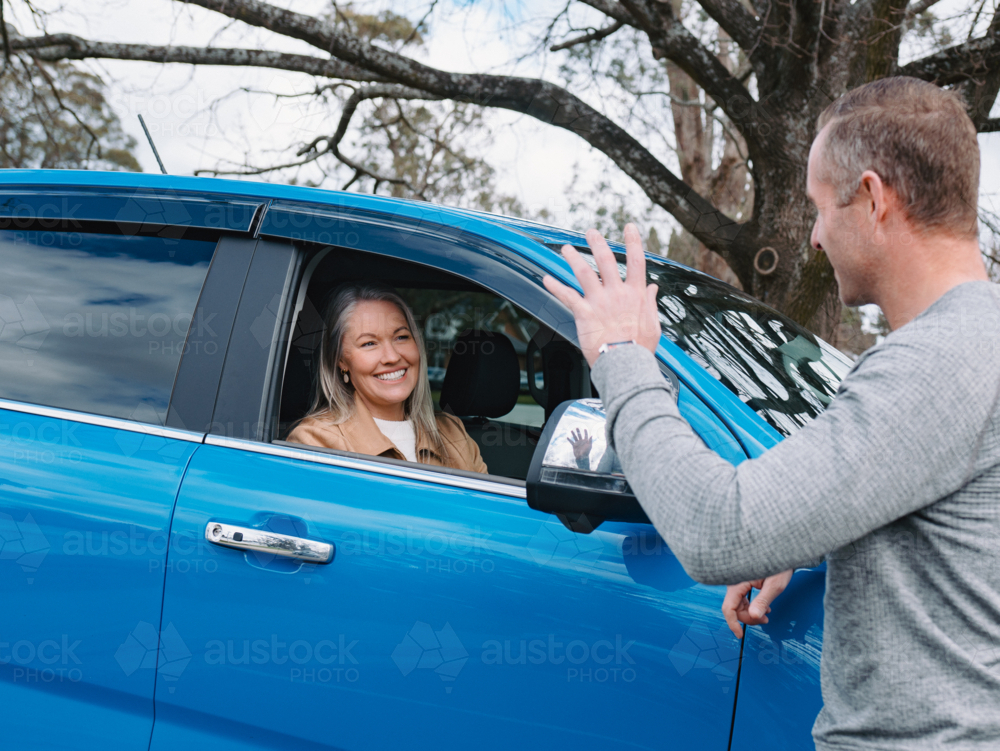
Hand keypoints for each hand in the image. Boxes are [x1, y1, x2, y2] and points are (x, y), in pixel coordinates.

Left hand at [542, 224, 660, 365]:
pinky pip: (567, 296)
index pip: (636, 261)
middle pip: (606, 261)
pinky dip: (555, 287)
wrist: (624, 364)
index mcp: (635, 295)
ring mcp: (599, 302)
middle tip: (591, 231)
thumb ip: (650, 303)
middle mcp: (616, 293)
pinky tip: (546, 279)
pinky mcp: (584, 313)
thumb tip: (652, 288)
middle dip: (597, 243)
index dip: (633, 242)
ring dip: (573, 258)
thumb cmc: (639, 348)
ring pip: (584, 273)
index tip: (629, 227)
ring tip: (565, 248)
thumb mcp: (653, 324)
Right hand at [568, 428, 592, 459]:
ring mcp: (578, 443)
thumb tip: (591, 435)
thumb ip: (590, 441)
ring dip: (573, 434)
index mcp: (585, 441)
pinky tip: (567, 437)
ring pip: (575, 437)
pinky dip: (569, 440)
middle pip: (579, 435)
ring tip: (571, 430)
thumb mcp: (589, 446)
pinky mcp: (574, 445)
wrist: (582, 457)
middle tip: (577, 427)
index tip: (585, 429)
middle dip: (578, 431)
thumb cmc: (587, 452)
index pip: (586, 435)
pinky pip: (571, 442)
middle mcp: (581, 441)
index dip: (585, 432)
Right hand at [722, 569, 793, 638]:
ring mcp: (736, 582)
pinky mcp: (741, 582)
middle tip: (766, 620)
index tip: (740, 635)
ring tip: (767, 613)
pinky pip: (741, 599)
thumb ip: (762, 601)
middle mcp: (733, 582)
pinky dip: (750, 606)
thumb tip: (754, 617)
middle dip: (748, 618)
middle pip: (734, 608)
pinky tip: (763, 606)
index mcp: (737, 582)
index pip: (728, 607)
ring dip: (750, 613)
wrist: (779, 552)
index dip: (733, 623)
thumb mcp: (774, 585)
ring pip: (737, 605)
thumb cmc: (779, 564)